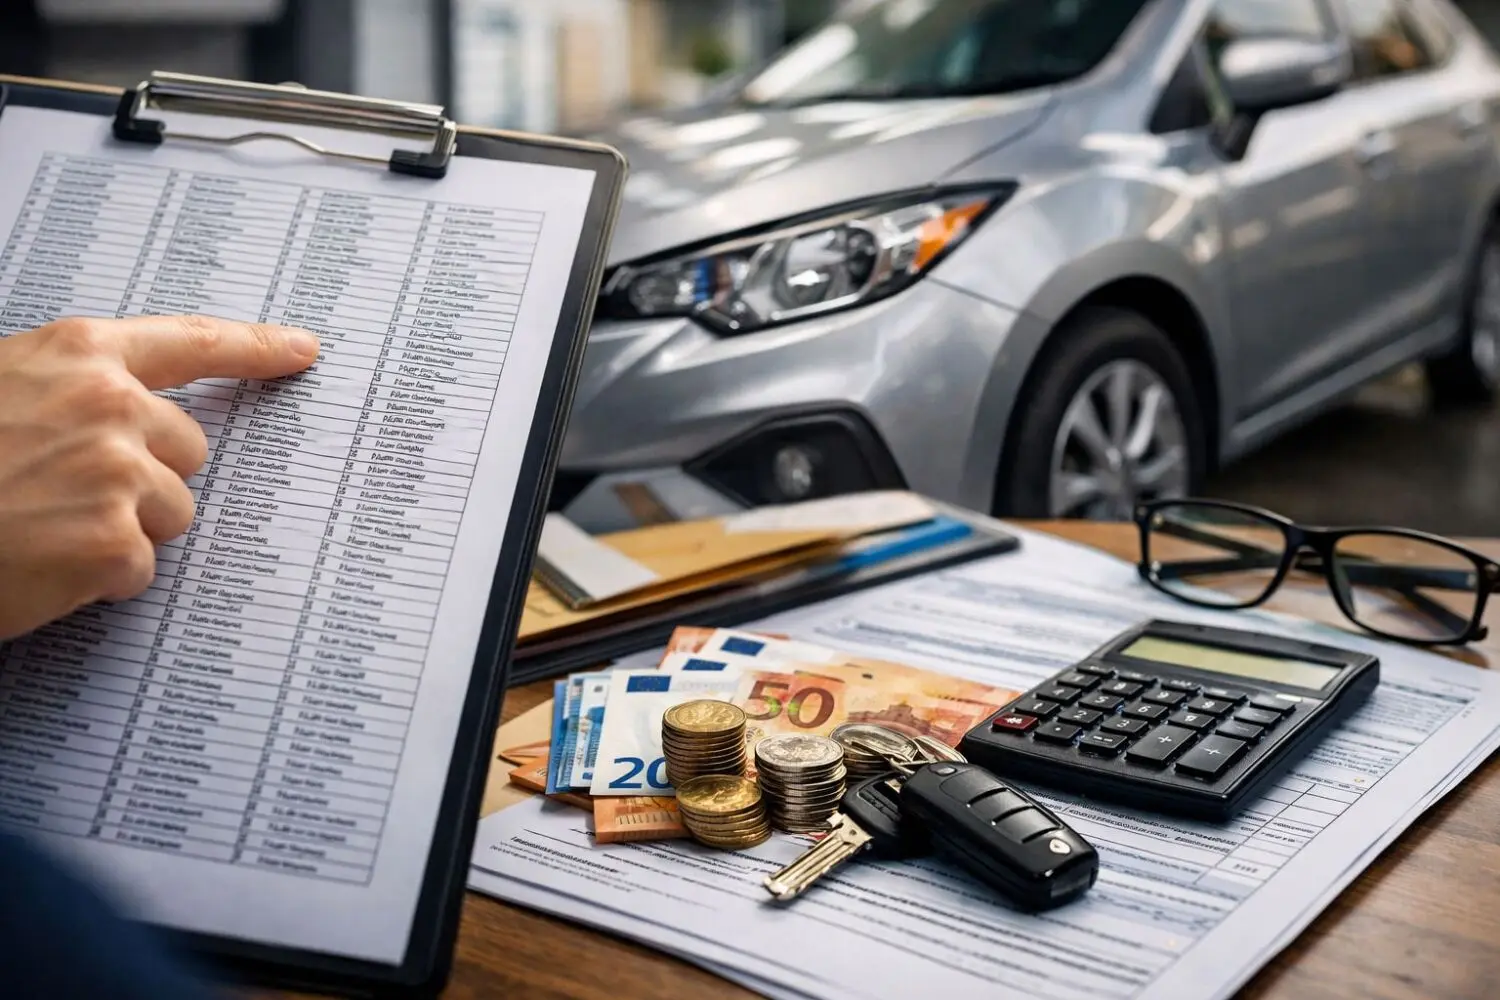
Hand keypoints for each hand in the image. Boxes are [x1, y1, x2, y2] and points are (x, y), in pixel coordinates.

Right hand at [0, 314, 318, 640]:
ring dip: (123, 530)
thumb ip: (73, 390)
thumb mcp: (1, 390)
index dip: (255, 346)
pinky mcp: (115, 543)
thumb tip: (136, 413)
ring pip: (173, 513)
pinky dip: (99, 579)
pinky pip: (141, 567)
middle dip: (145, 476)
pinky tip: (43, 564)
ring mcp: (117, 473)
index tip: (302, 349)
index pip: (191, 341)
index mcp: (77, 354)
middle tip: (60, 490)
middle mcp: (109, 404)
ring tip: (43, 526)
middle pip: (189, 450)